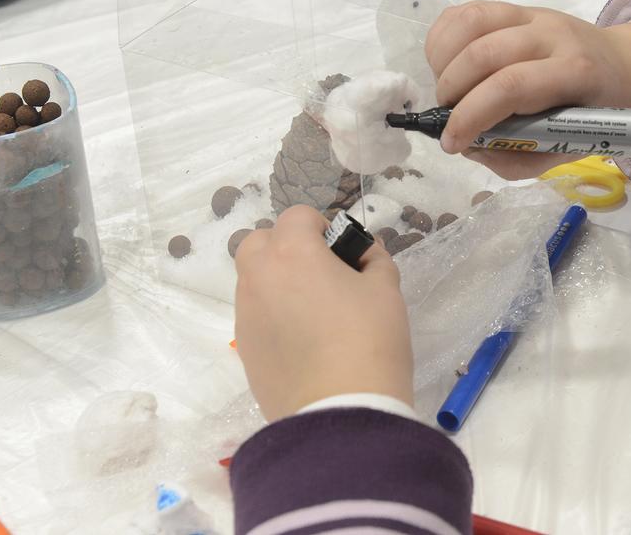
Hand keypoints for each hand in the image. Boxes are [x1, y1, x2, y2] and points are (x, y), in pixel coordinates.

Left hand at [234, 206, 413, 420]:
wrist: (340, 414)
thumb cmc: (369, 341)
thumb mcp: (386, 291)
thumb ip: (374, 260)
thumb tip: (363, 254)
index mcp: (292, 253)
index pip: (298, 216)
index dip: (323, 226)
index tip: (343, 252)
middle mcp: (258, 277)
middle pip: (260, 242)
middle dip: (286, 248)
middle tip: (321, 274)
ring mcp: (245, 315)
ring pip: (253, 280)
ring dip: (278, 282)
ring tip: (314, 312)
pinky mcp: (243, 349)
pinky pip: (254, 315)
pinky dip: (273, 314)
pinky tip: (303, 341)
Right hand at [425, 1, 630, 179]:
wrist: (625, 66)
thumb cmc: (598, 112)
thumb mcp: (568, 148)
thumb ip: (518, 157)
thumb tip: (469, 147)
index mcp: (576, 71)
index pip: (511, 86)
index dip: (471, 116)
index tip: (452, 143)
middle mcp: (553, 34)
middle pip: (484, 53)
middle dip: (452, 92)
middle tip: (448, 118)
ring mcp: (533, 14)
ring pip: (470, 22)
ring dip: (443, 62)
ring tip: (446, 91)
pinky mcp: (516, 7)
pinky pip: (466, 11)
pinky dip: (444, 38)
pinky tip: (447, 65)